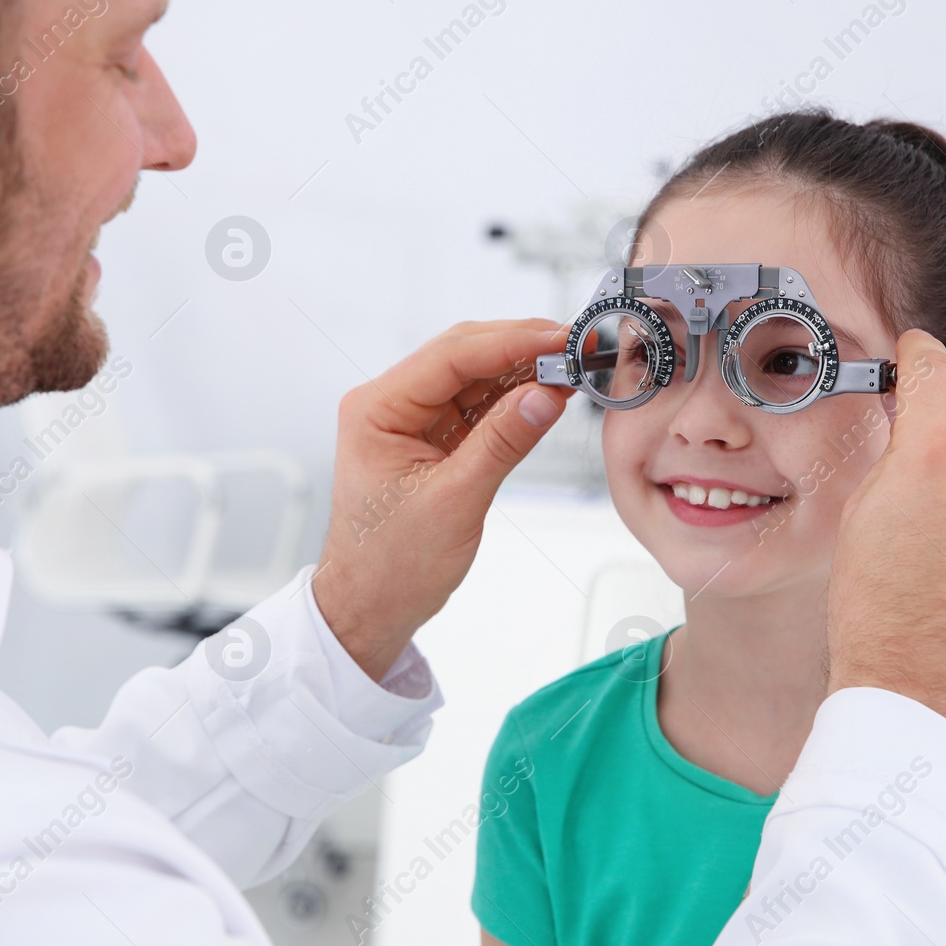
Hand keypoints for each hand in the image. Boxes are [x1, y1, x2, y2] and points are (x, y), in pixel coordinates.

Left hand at [312, 319, 575, 680]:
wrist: (370, 607)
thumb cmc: (389, 567)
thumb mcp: (454, 502)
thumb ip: (502, 443)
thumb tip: (545, 396)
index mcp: (376, 410)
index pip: (451, 356)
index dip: (511, 342)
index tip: (559, 339)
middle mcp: (389, 405)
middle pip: (464, 356)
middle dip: (521, 349)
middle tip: (574, 349)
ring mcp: (412, 421)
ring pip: (475, 377)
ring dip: (522, 372)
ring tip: (570, 369)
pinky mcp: (433, 440)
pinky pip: (478, 406)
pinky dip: (514, 400)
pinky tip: (547, 395)